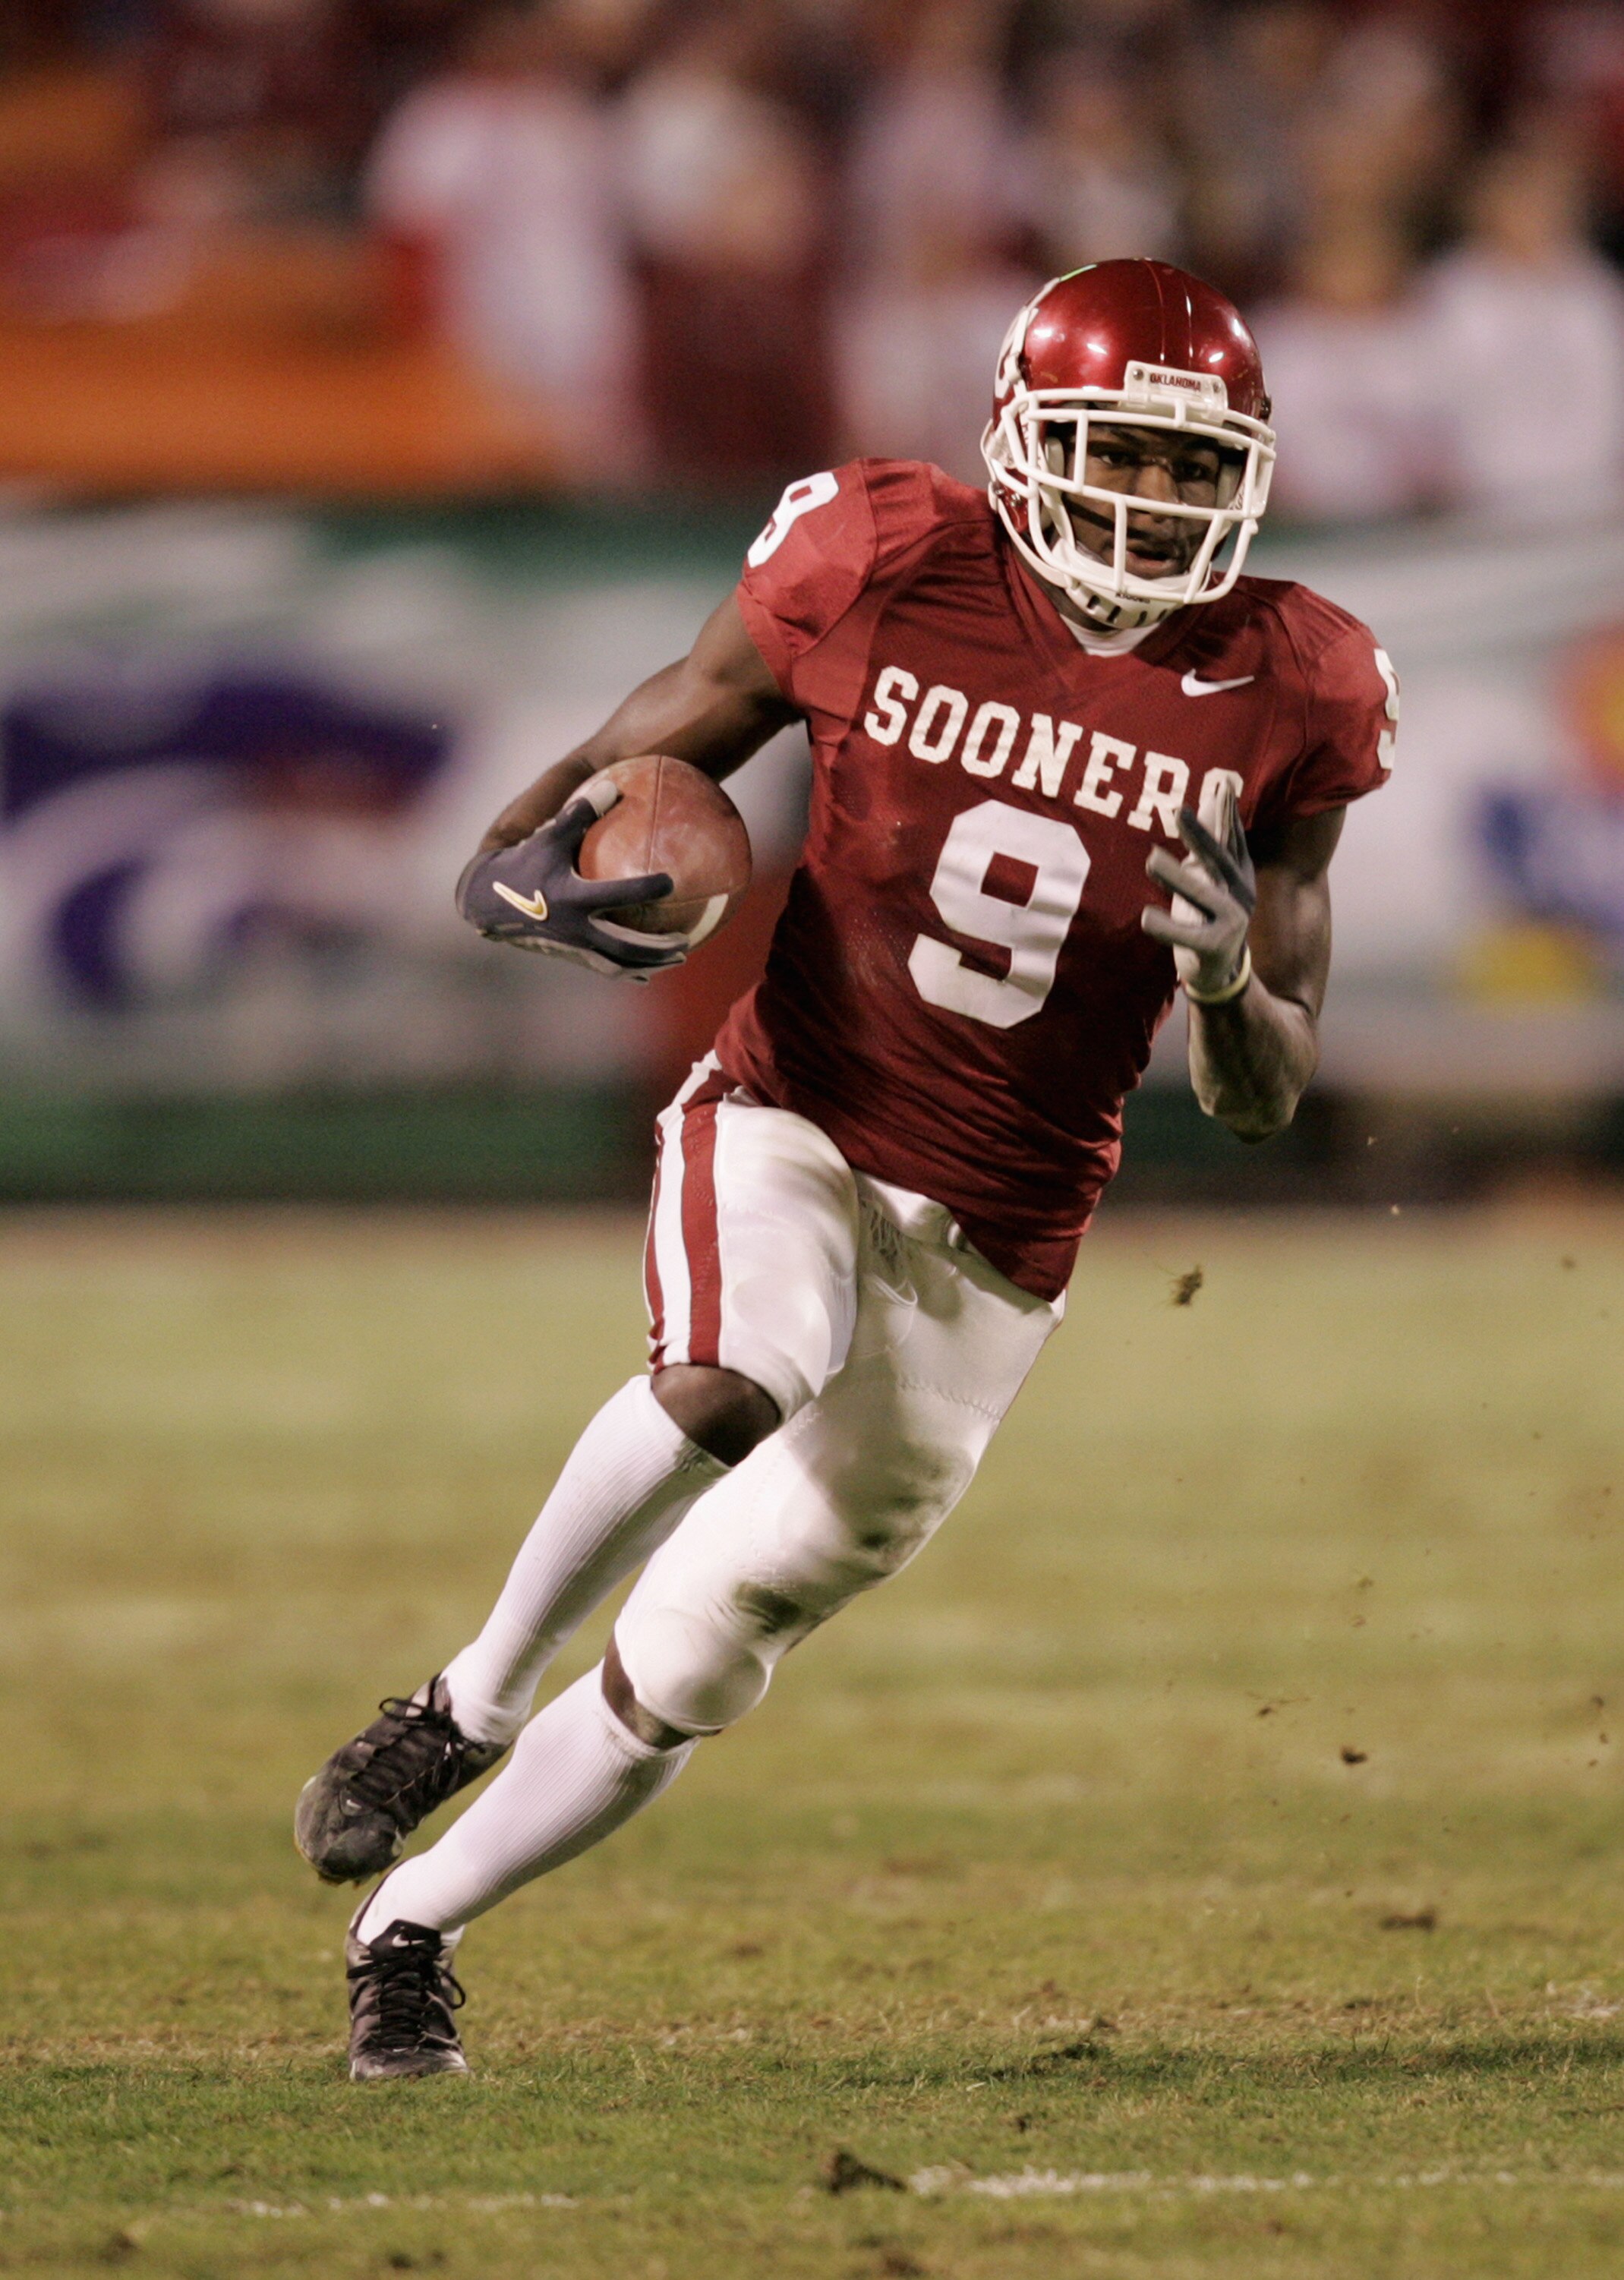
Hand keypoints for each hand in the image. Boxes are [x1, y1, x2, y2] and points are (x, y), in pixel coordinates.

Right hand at [455, 775, 686, 977]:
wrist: (489, 902)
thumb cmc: (523, 863)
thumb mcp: (548, 836)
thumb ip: (579, 814)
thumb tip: (612, 787)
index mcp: (573, 898)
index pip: (616, 895)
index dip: (644, 889)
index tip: (671, 881)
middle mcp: (575, 928)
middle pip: (624, 946)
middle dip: (657, 948)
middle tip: (686, 942)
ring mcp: (573, 947)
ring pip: (618, 964)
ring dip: (650, 963)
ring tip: (679, 958)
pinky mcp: (571, 955)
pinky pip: (606, 967)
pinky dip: (630, 968)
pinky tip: (649, 967)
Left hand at [1141, 780, 1256, 1001]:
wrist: (1226, 974)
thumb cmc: (1211, 922)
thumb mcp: (1215, 886)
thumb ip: (1212, 855)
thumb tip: (1206, 810)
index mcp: (1240, 879)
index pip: (1234, 842)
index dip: (1229, 816)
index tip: (1221, 786)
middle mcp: (1240, 897)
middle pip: (1219, 862)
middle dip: (1201, 835)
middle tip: (1179, 811)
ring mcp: (1231, 922)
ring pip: (1202, 896)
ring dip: (1177, 877)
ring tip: (1151, 858)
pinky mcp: (1215, 947)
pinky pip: (1188, 936)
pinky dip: (1166, 927)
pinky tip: (1146, 916)